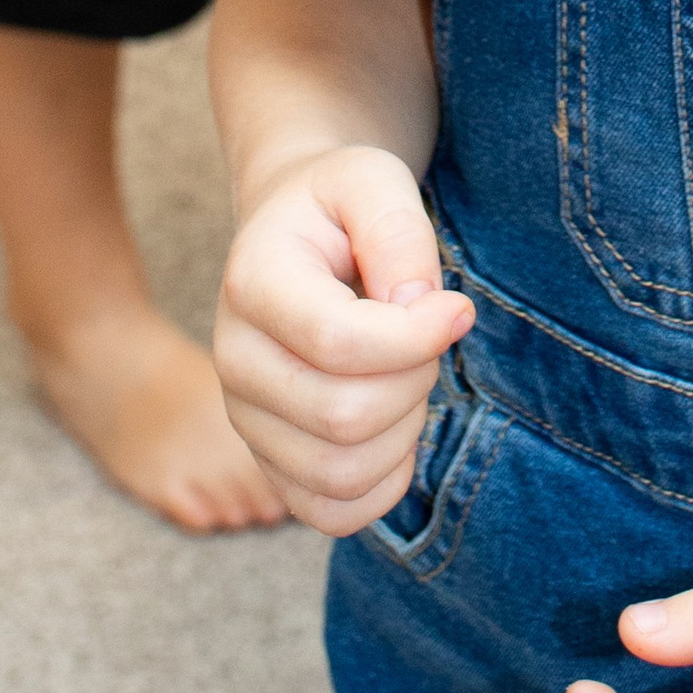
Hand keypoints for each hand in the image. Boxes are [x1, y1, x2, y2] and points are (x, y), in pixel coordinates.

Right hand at [212, 142, 473, 534]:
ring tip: (409, 376)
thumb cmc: (339, 206)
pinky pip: (331, 511)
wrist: (297, 233)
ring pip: (340, 473)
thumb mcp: (373, 181)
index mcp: (253, 283)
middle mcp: (235, 359)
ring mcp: (246, 419)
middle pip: (344, 417)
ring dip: (404, 431)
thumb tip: (417, 309)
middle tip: (427, 337)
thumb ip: (398, 232)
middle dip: (416, 379)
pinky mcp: (271, 460)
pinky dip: (383, 482)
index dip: (418, 336)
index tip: (456, 307)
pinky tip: (399, 426)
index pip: (338, 343)